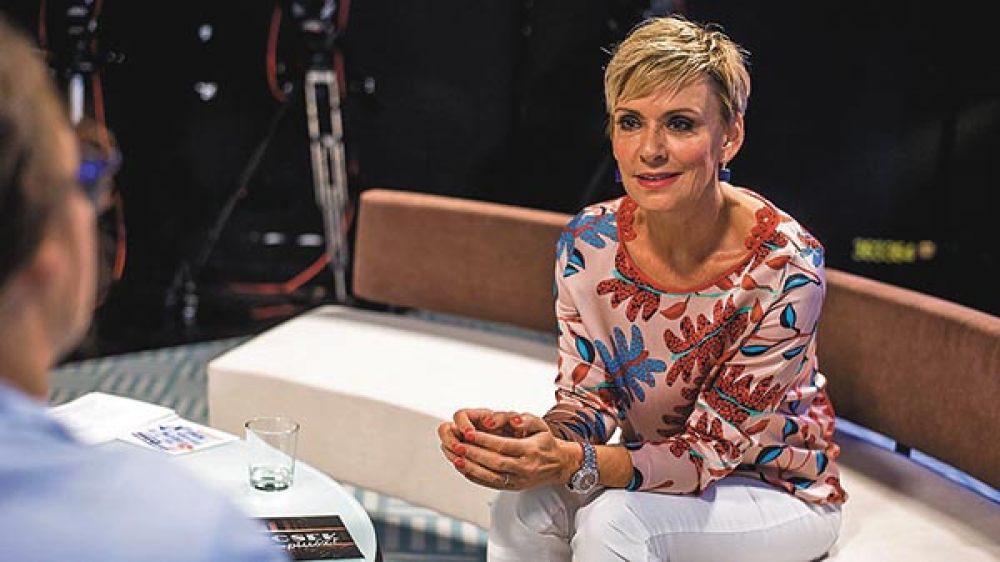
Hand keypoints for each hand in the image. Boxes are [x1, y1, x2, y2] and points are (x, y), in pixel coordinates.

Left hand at [440, 412, 579, 490]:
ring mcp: (518, 480)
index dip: (485, 440)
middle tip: (457, 445)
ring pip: (492, 476)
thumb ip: (526, 420)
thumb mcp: (541, 425)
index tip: (468, 433)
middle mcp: (525, 467)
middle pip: (495, 462)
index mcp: (531, 450)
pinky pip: (491, 484)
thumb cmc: (546, 443)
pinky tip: (464, 469)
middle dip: (474, 454)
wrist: (559, 464)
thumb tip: (514, 419)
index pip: (504, 446)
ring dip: (471, 468)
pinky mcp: (512, 487)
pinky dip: (476, 477)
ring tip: (455, 459)